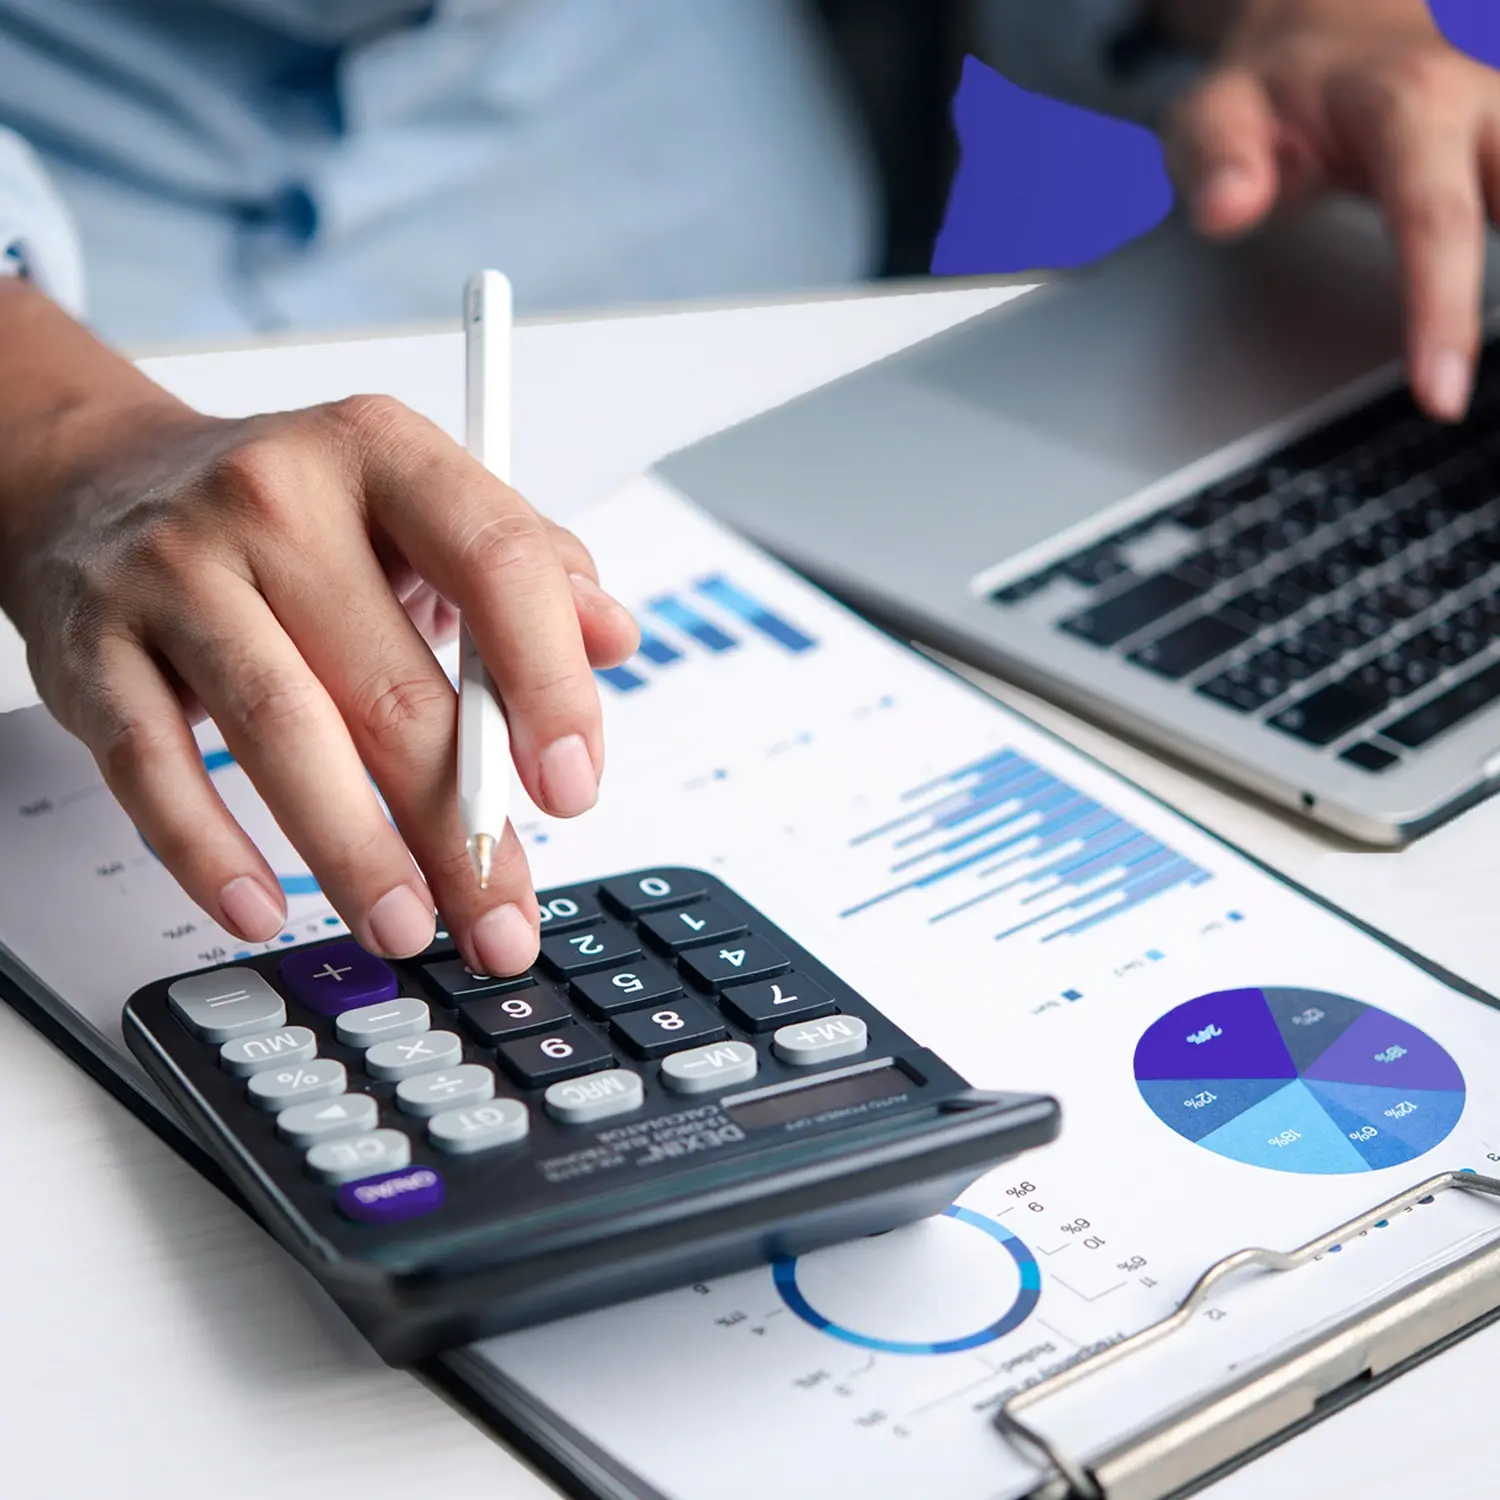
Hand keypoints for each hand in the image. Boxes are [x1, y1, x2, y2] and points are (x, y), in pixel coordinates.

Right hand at [0, 284, 638, 974]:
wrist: (102, 482)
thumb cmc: (293, 516)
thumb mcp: (420, 508)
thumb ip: (530, 568)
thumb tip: (614, 637)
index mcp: (381, 455)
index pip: (496, 562)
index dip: (550, 684)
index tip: (573, 787)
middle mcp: (275, 502)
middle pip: (393, 686)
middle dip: (461, 823)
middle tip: (501, 914)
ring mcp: (174, 574)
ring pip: (283, 732)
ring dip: (354, 852)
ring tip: (406, 924)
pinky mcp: (92, 650)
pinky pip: (153, 768)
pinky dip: (209, 850)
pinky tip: (260, 909)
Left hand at [1156, 0, 1499, 420]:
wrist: (1333, 22)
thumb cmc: (1274, 90)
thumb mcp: (1215, 111)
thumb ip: (1216, 159)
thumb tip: (1225, 208)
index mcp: (1408, 102)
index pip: (1437, 219)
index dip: (1444, 312)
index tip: (1443, 395)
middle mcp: (1488, 96)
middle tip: (1478, 399)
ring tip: (1493, 370)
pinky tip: (1499, 331)